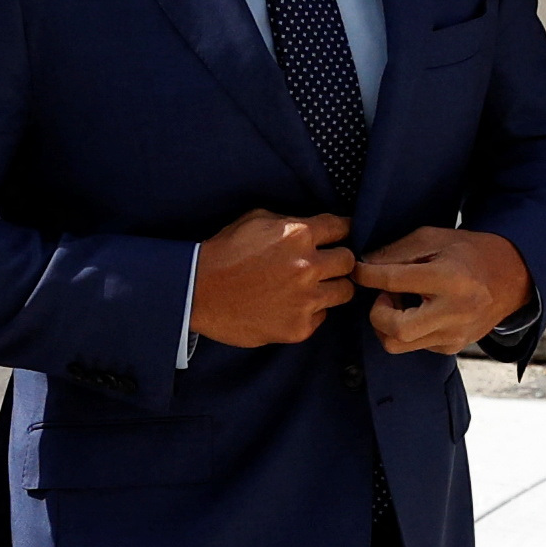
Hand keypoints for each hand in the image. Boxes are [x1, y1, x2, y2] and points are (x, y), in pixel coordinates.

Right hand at [189, 209, 356, 346]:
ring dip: (330, 288)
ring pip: (344, 292)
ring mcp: (305, 300)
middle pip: (349, 261)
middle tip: (325, 265)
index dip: (342, 231)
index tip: (339, 236)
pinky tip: (289, 306)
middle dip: (338, 261)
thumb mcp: (255, 219)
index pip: (343, 227)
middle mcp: (308, 266)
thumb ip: (289, 221)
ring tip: (311, 288)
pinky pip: (321, 317)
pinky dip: (310, 312)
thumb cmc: (224, 252)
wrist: (197, 292)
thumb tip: (314, 225)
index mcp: (299, 234)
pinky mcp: (299, 327)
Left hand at [359, 226, 533, 356]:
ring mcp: (454, 334)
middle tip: (385, 295)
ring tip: (400, 303)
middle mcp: (454, 311)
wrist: (511, 277)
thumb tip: (364, 265)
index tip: (357, 271)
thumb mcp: (435, 238)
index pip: (394, 281)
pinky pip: (415, 345)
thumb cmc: (469, 253)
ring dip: (388, 324)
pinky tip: (418, 310)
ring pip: (399, 344)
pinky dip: (407, 329)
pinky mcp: (452, 347)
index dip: (367, 275)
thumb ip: (397, 252)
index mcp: (449, 278)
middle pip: (395, 330)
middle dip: (377, 313)